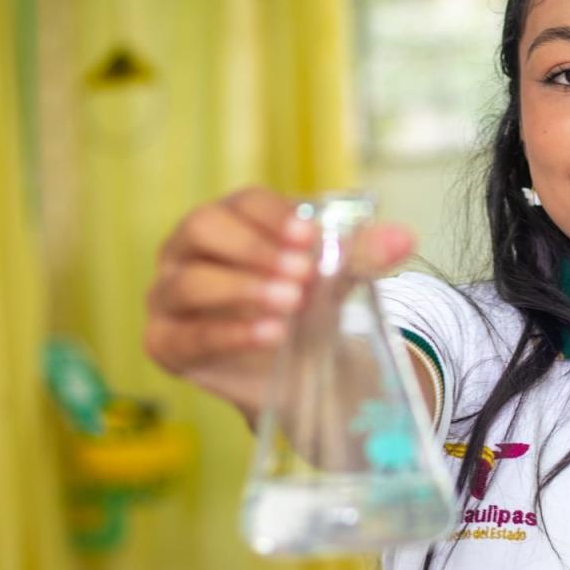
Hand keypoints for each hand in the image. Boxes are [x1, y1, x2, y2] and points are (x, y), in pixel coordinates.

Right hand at [143, 186, 415, 421]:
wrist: (296, 367)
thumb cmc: (305, 305)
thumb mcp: (336, 277)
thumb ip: (364, 255)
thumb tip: (405, 238)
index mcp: (230, 218)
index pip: (243, 202)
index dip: (275, 216)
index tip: (311, 238)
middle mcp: (188, 249)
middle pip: (202, 229)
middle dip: (254, 250)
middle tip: (302, 274)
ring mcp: (168, 294)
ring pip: (189, 281)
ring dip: (243, 290)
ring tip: (291, 303)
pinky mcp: (164, 341)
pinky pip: (186, 334)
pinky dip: (229, 334)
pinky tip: (269, 335)